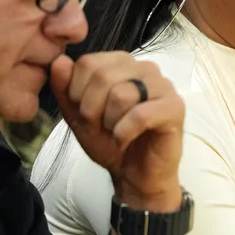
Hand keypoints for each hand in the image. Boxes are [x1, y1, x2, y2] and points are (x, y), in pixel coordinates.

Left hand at [49, 52, 184, 211]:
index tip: (84, 112)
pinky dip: (125, 133)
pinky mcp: (175, 108)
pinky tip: (125, 140)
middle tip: (100, 127)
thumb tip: (59, 61)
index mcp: (122, 63)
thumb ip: (65, 88)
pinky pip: (141, 115)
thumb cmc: (110, 141)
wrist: (135, 174)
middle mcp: (145, 68)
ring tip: (116, 132)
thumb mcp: (77, 116)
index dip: (76, 92)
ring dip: (110, 122)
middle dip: (91, 109)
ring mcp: (163, 86)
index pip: (88, 62)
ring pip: (122, 94)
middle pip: (103, 76)